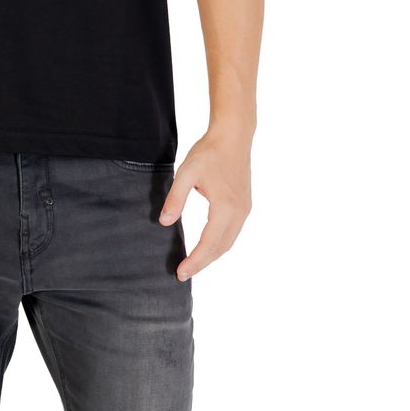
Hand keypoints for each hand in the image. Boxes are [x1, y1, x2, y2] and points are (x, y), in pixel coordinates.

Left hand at [159, 128, 252, 279]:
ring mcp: (244, 210)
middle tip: (183, 273)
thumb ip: (176, 198)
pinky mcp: (244, 205)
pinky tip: (207, 245)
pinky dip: (219, 244)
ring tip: (193, 263)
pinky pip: (232, 232)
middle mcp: (239, 213)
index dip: (195, 261)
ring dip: (211, 255)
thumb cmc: (209, 152)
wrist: (233, 137)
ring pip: (228, 242)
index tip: (180, 273)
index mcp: (225, 208)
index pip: (208, 243)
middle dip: (202, 263)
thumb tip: (165, 222)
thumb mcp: (186, 173)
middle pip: (220, 248)